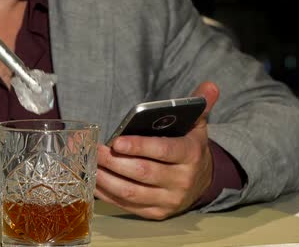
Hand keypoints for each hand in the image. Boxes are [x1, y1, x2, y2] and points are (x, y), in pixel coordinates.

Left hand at [95, 82, 219, 219]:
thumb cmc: (189, 147)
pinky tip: (94, 179)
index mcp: (191, 154)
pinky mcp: (156, 213)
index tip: (116, 141)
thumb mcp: (196, 125)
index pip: (163, 150)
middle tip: (94, 149)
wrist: (201, 181)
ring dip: (106, 178)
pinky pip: (126, 205)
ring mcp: (168, 200)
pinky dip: (107, 193)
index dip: (139, 146)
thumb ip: (199, 105)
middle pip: (142, 172)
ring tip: (89, 162)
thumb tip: (209, 86)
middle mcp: (181, 180)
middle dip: (113, 161)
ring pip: (131, 192)